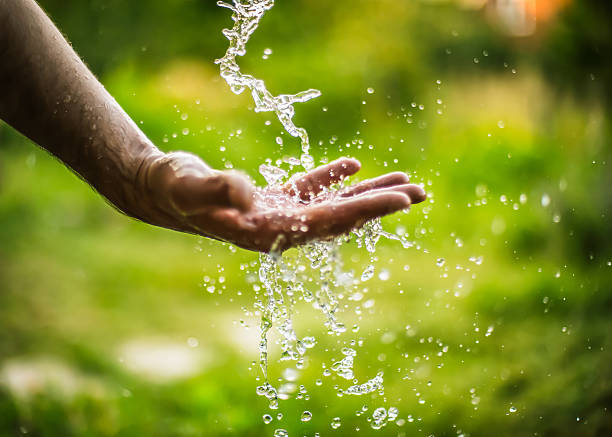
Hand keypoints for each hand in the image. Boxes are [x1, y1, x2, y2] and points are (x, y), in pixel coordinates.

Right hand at [137, 151, 425, 251]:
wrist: (158, 190)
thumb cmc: (173, 189)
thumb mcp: (192, 185)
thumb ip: (220, 188)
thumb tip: (250, 193)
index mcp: (268, 232)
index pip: (327, 221)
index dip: (365, 209)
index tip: (401, 200)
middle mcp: (280, 229)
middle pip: (341, 217)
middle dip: (379, 205)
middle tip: (420, 193)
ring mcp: (278, 216)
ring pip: (332, 204)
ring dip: (366, 194)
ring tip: (403, 184)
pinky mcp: (272, 201)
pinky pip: (310, 190)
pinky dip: (332, 178)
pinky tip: (353, 166)